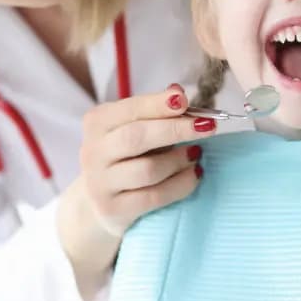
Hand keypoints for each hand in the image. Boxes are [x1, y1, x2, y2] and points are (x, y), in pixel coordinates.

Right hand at [58, 83, 215, 297]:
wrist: (101, 201)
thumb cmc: (126, 156)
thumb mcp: (134, 128)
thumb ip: (154, 110)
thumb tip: (178, 91)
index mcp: (97, 123)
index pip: (129, 109)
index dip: (158, 104)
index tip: (185, 100)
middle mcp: (92, 152)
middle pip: (136, 137)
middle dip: (176, 130)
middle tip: (207, 126)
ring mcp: (100, 184)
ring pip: (148, 169)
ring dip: (179, 160)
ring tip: (196, 154)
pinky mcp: (113, 210)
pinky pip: (155, 196)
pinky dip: (181, 184)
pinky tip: (194, 174)